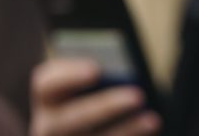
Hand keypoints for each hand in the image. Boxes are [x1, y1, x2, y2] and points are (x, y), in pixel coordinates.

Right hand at [29, 58, 160, 135]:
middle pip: (68, 119)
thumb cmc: (97, 95)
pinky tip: (150, 131)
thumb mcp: (96, 84)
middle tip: (138, 95)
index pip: (46, 85)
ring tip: (152, 120)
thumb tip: (129, 78)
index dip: (70, 76)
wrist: (86, 127)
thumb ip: (105, 77)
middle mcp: (47, 126)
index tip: (97, 70)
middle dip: (105, 107)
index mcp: (46, 98)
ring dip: (124, 131)